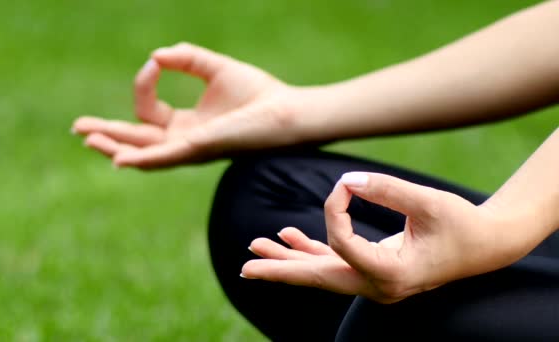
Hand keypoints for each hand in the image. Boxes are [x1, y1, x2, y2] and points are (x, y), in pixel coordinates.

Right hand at [72, 42, 300, 168]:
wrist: (285, 111)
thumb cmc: (257, 94)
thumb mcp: (214, 68)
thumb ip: (186, 58)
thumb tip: (156, 56)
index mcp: (186, 125)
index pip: (148, 111)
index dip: (143, 84)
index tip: (156, 63)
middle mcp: (183, 142)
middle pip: (137, 140)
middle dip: (107, 134)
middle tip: (78, 128)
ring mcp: (189, 149)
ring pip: (143, 153)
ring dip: (114, 146)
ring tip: (87, 138)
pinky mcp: (199, 150)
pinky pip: (163, 157)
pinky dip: (140, 159)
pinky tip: (117, 158)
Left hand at [242, 172, 529, 303]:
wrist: (486, 245)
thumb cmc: (462, 224)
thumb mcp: (427, 203)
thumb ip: (386, 190)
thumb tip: (345, 182)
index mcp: (392, 274)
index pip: (342, 244)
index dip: (334, 210)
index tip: (344, 186)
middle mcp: (378, 286)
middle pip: (318, 278)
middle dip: (280, 271)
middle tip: (244, 269)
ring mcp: (374, 281)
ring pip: (321, 273)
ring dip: (288, 261)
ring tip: (253, 252)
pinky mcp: (373, 269)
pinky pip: (335, 263)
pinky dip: (311, 251)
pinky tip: (287, 237)